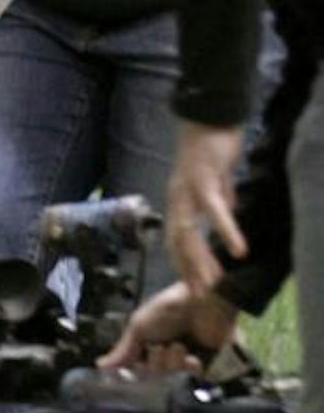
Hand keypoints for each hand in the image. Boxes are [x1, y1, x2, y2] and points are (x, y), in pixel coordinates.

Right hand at [99, 281, 239, 370]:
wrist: (201, 303)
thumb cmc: (167, 308)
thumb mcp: (138, 326)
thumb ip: (123, 349)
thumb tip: (100, 365)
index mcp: (147, 341)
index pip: (134, 364)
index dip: (132, 367)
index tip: (129, 368)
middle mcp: (164, 350)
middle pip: (151, 372)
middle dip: (154, 362)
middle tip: (158, 347)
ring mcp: (184, 357)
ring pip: (169, 375)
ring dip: (172, 361)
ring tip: (178, 345)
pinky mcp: (204, 362)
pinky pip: (191, 375)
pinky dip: (189, 366)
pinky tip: (191, 356)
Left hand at [165, 120, 247, 291]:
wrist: (209, 116)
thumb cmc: (213, 149)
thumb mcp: (217, 182)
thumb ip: (218, 199)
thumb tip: (225, 215)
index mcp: (179, 201)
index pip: (175, 240)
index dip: (182, 264)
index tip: (192, 286)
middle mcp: (177, 199)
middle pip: (177, 242)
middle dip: (188, 271)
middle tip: (198, 296)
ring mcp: (187, 191)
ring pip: (190, 233)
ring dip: (201, 260)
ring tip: (214, 283)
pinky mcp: (204, 181)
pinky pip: (214, 212)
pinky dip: (226, 231)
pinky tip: (238, 250)